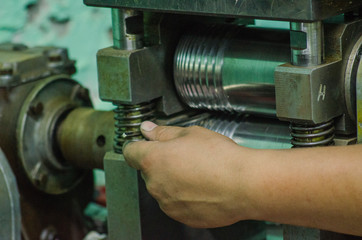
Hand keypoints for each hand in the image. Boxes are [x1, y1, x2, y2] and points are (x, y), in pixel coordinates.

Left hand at [123, 121, 254, 227]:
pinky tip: (202, 187)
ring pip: (162, 187)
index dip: (138, 145)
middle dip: (161, 162)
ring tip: (197, 172)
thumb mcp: (190, 133)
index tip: (145, 143)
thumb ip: (163, 132)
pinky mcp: (181, 216)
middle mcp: (155, 184)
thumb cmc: (219, 157)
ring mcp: (167, 203)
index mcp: (153, 160)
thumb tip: (147, 130)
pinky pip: (175, 203)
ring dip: (172, 180)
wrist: (243, 184)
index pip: (130, 151)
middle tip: (184, 155)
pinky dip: (183, 196)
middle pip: (149, 170)